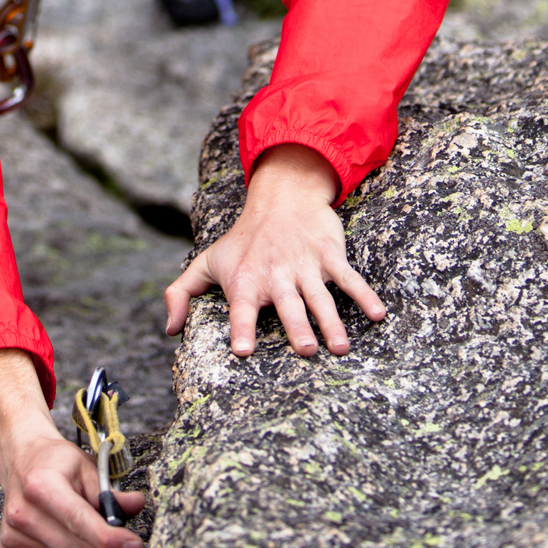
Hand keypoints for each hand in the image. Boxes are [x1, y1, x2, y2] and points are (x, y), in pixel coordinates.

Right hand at [0, 349, 149, 547]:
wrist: (19, 459)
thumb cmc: (56, 463)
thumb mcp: (86, 466)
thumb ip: (110, 491)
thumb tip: (136, 505)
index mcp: (42, 484)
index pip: (79, 520)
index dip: (110, 539)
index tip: (135, 547)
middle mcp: (23, 511)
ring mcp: (12, 534)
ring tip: (90, 539)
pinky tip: (64, 543)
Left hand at [163, 142, 384, 358]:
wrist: (280, 197)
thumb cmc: (241, 240)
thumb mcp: (207, 261)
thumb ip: (181, 293)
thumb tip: (169, 331)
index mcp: (246, 282)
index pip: (241, 309)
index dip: (241, 328)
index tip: (242, 351)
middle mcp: (275, 276)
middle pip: (287, 306)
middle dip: (296, 327)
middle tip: (305, 351)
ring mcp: (304, 266)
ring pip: (319, 297)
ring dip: (331, 321)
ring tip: (340, 347)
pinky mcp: (328, 256)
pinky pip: (348, 278)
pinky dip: (364, 295)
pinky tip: (378, 314)